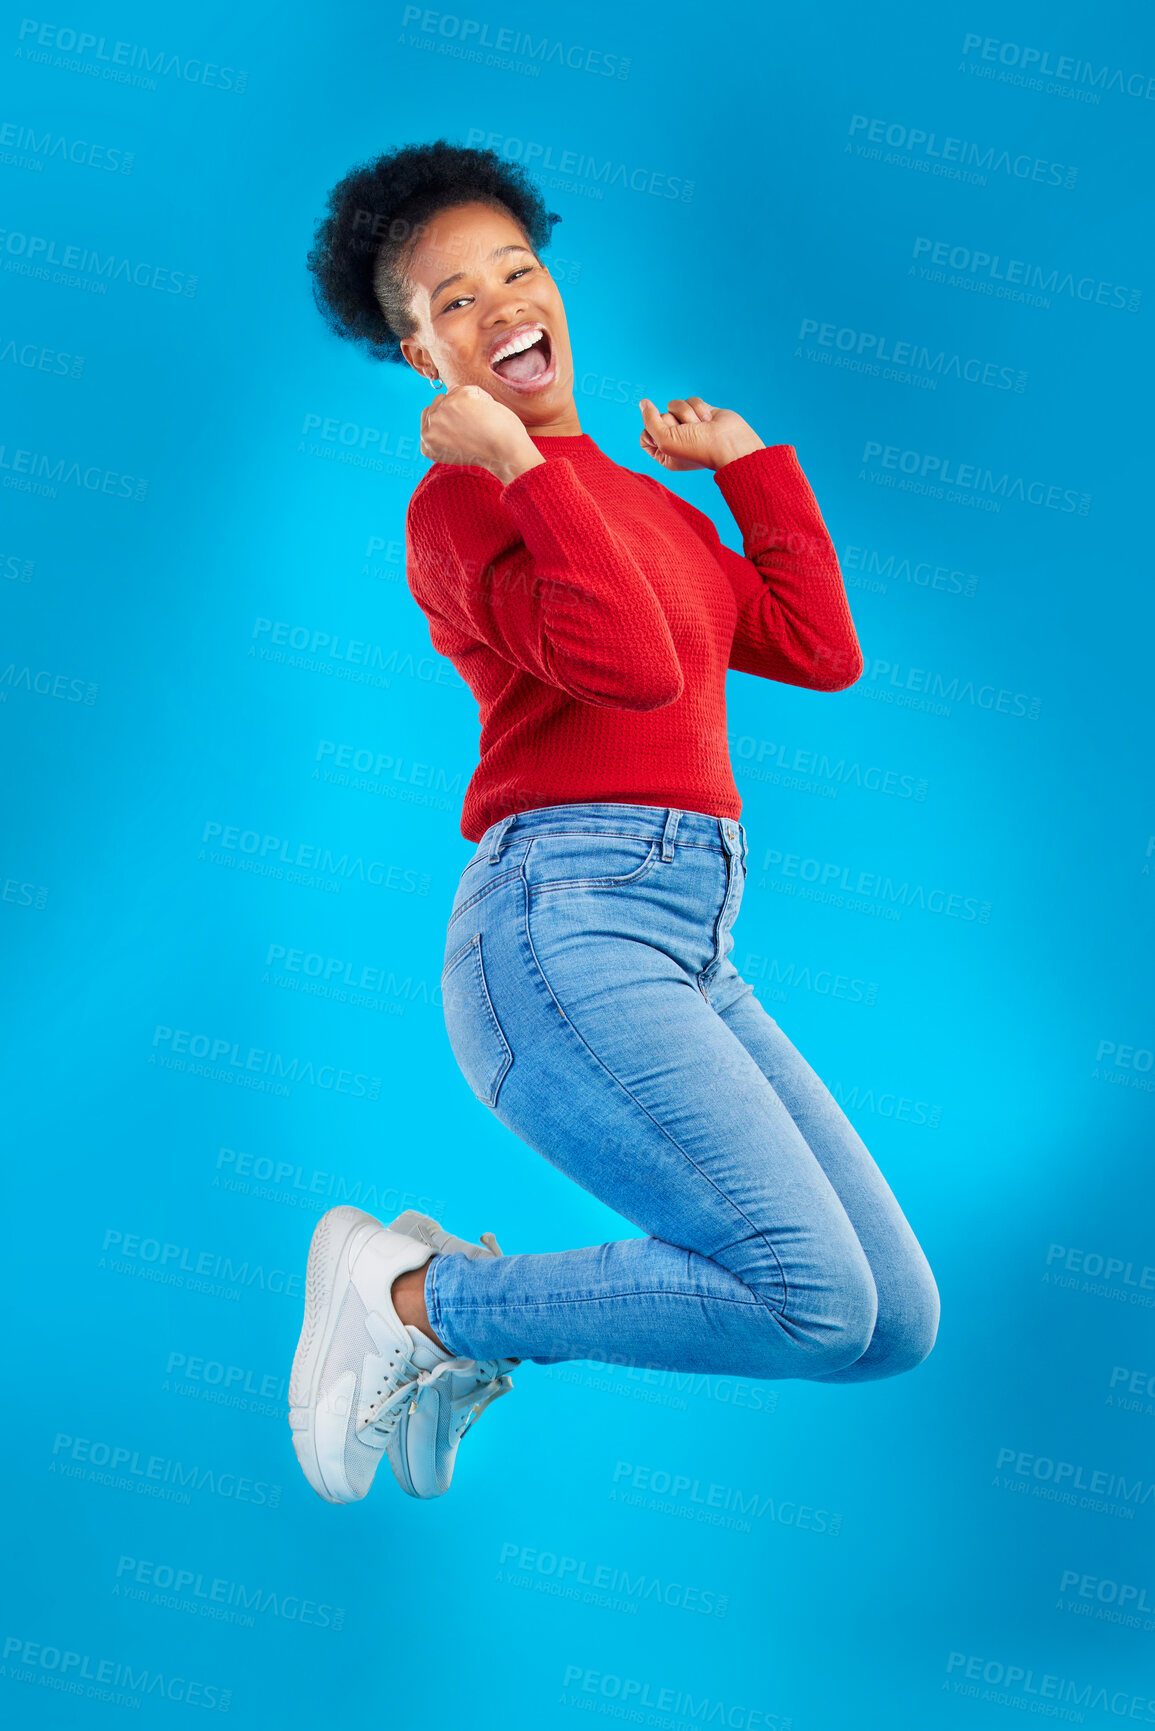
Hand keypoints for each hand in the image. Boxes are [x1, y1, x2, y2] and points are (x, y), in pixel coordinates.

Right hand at [420, 384, 543, 485]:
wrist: (506, 455)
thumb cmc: (488, 453)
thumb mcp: (456, 445)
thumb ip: (445, 426)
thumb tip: (448, 392)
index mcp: (427, 444)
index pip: (428, 417)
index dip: (449, 418)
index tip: (465, 430)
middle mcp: (429, 429)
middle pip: (438, 402)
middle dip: (456, 408)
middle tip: (475, 427)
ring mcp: (441, 412)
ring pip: (452, 392)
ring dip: (469, 402)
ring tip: (481, 422)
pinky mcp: (458, 399)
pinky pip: (470, 389)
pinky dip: (483, 398)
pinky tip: (489, 414)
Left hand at [638, 397, 764, 471]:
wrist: (728, 443)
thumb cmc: (697, 449)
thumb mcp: (664, 440)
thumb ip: (650, 421)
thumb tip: (643, 403)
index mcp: (664, 452)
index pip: (645, 435)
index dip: (652, 432)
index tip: (664, 439)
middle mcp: (675, 438)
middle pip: (658, 417)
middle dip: (673, 422)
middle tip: (687, 433)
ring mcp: (688, 424)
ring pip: (674, 405)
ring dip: (687, 415)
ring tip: (699, 427)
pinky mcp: (700, 412)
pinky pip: (690, 400)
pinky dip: (699, 408)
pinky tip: (708, 420)